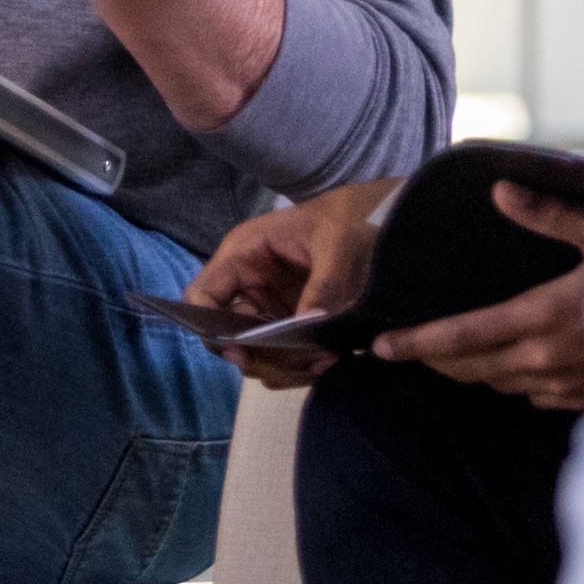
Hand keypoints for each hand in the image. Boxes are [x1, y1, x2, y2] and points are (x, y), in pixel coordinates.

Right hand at [183, 180, 389, 390]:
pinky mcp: (292, 319)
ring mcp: (270, 304)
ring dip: (286, 367)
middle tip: (302, 364)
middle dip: (261, 357)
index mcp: (243, 254)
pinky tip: (331, 360)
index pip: (202, 296)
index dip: (210, 328)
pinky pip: (284, 354)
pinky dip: (302, 365)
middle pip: (231, 335)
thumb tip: (307, 324)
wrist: (381, 216)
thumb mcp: (339, 244)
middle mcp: (249, 283)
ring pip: (258, 352)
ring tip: (326, 361)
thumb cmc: (351, 217)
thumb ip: (324, 284)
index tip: (242, 352)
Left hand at [369, 189, 583, 410]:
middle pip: (471, 369)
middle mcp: (546, 359)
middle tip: (411, 349)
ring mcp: (569, 385)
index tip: (380, 346)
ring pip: (503, 386)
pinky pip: (540, 398)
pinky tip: (524, 365)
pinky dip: (522, 383)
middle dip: (437, 360)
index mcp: (540, 317)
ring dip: (478, 371)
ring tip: (461, 354)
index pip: (461, 337)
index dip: (416, 344)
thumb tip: (501, 190)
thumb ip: (548, 214)